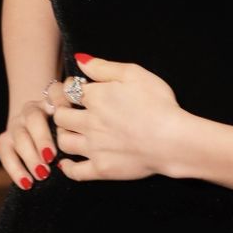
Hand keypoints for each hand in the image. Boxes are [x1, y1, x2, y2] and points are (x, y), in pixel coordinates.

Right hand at [0, 84, 68, 189]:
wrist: (36, 124)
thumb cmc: (63, 128)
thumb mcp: (72, 121)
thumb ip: (78, 122)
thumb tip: (92, 139)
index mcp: (51, 100)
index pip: (56, 96)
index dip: (61, 106)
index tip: (70, 126)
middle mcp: (31, 109)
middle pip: (34, 119)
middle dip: (42, 139)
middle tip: (51, 158)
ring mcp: (16, 124)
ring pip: (19, 137)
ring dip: (30, 157)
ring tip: (41, 174)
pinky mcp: (4, 140)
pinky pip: (5, 153)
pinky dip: (15, 169)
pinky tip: (26, 183)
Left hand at [54, 53, 184, 181]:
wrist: (172, 140)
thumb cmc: (159, 105)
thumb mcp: (135, 74)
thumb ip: (104, 67)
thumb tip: (80, 61)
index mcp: (96, 97)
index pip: (67, 91)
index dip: (68, 88)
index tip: (75, 88)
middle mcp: (89, 123)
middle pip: (60, 116)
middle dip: (60, 110)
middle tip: (68, 109)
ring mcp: (93, 148)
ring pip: (63, 142)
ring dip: (62, 135)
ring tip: (70, 131)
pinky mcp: (101, 169)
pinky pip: (75, 172)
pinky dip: (68, 167)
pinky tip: (68, 162)